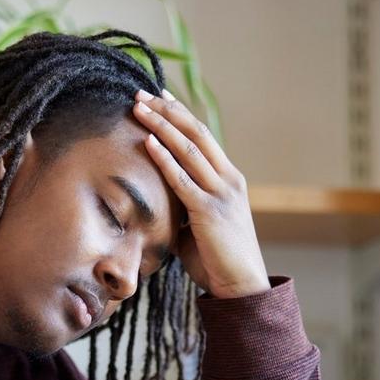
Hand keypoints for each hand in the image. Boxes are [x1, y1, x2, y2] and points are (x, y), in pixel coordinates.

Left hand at [133, 88, 269, 298]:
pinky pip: (182, 179)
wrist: (241, 286)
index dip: (180, 114)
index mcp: (229, 179)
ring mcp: (221, 193)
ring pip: (188, 149)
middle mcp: (228, 179)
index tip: (159, 96)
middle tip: (142, 93)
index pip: (203, 136)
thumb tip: (156, 200)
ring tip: (138, 108)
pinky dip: (163, 158)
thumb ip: (183, 206)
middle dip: (167, 110)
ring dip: (160, 125)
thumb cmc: (217, 260)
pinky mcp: (209, 211)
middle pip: (195, 132)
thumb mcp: (199, 225)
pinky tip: (147, 141)